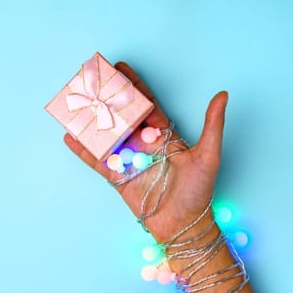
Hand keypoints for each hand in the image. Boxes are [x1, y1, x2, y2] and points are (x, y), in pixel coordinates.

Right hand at [63, 62, 228, 241]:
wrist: (183, 224)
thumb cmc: (198, 191)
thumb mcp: (208, 155)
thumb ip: (212, 124)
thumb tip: (223, 95)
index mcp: (162, 134)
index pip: (146, 104)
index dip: (133, 86)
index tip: (120, 68)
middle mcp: (142, 144)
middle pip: (122, 115)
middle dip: (108, 97)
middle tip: (93, 78)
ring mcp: (127, 159)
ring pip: (106, 134)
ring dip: (91, 119)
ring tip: (77, 102)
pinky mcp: (116, 176)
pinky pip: (96, 159)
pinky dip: (82, 149)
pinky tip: (69, 136)